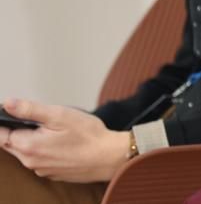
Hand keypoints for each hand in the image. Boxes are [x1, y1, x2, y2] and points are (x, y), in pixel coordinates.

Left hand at [0, 99, 130, 182]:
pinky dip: (44, 151)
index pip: (1, 134)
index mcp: (29, 146)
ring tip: (55, 131)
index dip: (5, 122)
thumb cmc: (89, 136)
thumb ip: (30, 109)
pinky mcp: (52, 174)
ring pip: (25, 152)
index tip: (15, 114)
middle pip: (11, 144)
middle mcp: (31, 162)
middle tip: (42, 121)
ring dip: (32, 141)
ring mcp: (41, 170)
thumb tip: (8, 104)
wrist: (111, 158)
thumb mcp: (60, 115)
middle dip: (19, 130)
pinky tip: (62, 144)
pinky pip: (39, 160)